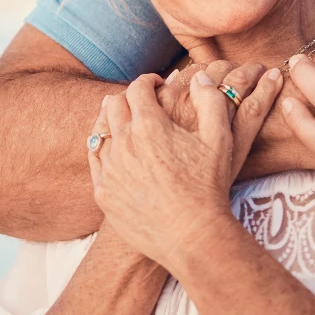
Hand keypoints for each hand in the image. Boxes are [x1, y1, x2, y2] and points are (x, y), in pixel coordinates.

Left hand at [89, 67, 282, 267]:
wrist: (191, 236)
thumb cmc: (208, 187)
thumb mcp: (219, 139)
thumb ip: (211, 101)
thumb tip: (199, 78)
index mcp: (150, 125)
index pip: (138, 87)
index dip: (148, 81)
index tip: (157, 84)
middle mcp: (123, 143)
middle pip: (114, 104)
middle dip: (129, 97)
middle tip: (142, 102)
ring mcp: (109, 169)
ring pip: (99, 130)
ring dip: (112, 120)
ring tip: (126, 122)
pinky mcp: (103, 192)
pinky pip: (95, 160)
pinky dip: (104, 148)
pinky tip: (117, 151)